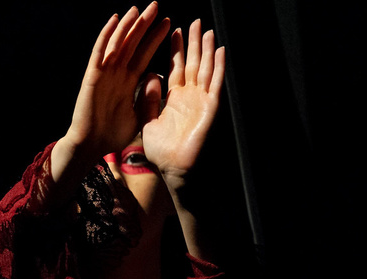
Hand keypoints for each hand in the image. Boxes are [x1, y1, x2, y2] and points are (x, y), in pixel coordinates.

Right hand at [63, 3, 170, 160]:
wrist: (92, 145)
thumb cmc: (113, 134)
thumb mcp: (138, 115)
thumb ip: (147, 98)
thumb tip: (159, 79)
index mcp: (128, 81)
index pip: (144, 54)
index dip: (156, 38)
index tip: (169, 24)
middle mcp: (117, 73)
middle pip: (133, 43)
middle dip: (145, 24)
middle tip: (157, 6)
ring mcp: (105, 73)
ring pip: (118, 43)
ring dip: (129, 25)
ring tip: (140, 9)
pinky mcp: (93, 76)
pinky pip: (100, 52)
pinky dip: (107, 35)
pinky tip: (116, 20)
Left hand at [139, 19, 224, 191]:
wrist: (173, 169)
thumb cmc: (161, 151)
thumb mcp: (147, 121)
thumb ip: (147, 99)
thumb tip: (150, 76)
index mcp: (174, 98)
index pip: (176, 67)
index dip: (176, 49)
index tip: (174, 30)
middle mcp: (189, 96)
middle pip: (192, 63)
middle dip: (193, 42)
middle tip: (195, 21)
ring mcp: (201, 100)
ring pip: (205, 68)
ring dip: (207, 49)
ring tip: (207, 29)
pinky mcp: (210, 107)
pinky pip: (215, 83)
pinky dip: (218, 67)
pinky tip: (220, 50)